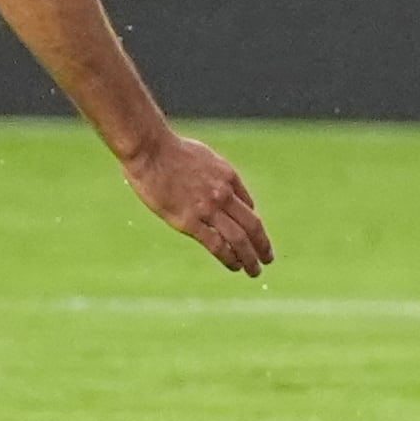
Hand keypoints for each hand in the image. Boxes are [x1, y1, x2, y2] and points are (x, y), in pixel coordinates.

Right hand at [118, 132, 272, 277]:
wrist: (151, 150)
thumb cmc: (173, 151)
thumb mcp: (207, 158)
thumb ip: (219, 175)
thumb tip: (230, 191)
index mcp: (229, 177)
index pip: (249, 206)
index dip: (254, 224)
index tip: (255, 237)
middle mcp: (224, 194)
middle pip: (252, 225)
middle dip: (262, 245)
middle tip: (268, 260)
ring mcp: (208, 209)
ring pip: (238, 238)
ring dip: (249, 257)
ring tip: (254, 270)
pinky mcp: (188, 221)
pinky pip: (215, 244)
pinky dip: (228, 257)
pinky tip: (234, 266)